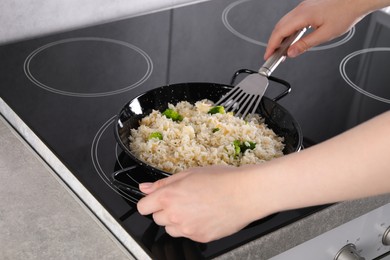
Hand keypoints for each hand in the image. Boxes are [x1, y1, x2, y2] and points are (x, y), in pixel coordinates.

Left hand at [137, 165, 272, 242]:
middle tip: (182, 200)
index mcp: (168, 196)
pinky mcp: (199, 238)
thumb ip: (163, 183)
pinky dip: (193, 227)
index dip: (150, 202)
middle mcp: (174, 215)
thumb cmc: (221, 179)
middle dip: (165, 210)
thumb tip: (145, 188)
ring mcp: (187, 229)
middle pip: (157, 218)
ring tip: (195, 208)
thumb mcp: (189, 173)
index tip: (156, 200)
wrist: (245, 194)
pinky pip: (188, 235)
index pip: (143, 207)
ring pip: (171, 229)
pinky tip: (205, 215)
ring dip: (177, 221)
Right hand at [264, 0, 370, 58]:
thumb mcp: (325, 34)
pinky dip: (287, 30)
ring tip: (281, 50)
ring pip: (284, 23)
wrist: (356, 0)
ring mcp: (303, 7)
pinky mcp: (307, 7)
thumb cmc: (345, 13)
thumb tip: (292, 52)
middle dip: (273, 42)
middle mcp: (300, 9)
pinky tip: (291, 38)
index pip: (279, 32)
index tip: (268, 55)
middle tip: (272, 55)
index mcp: (302, 15)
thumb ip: (305, 44)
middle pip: (278, 27)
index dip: (271, 45)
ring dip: (280, 36)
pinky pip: (291, 19)